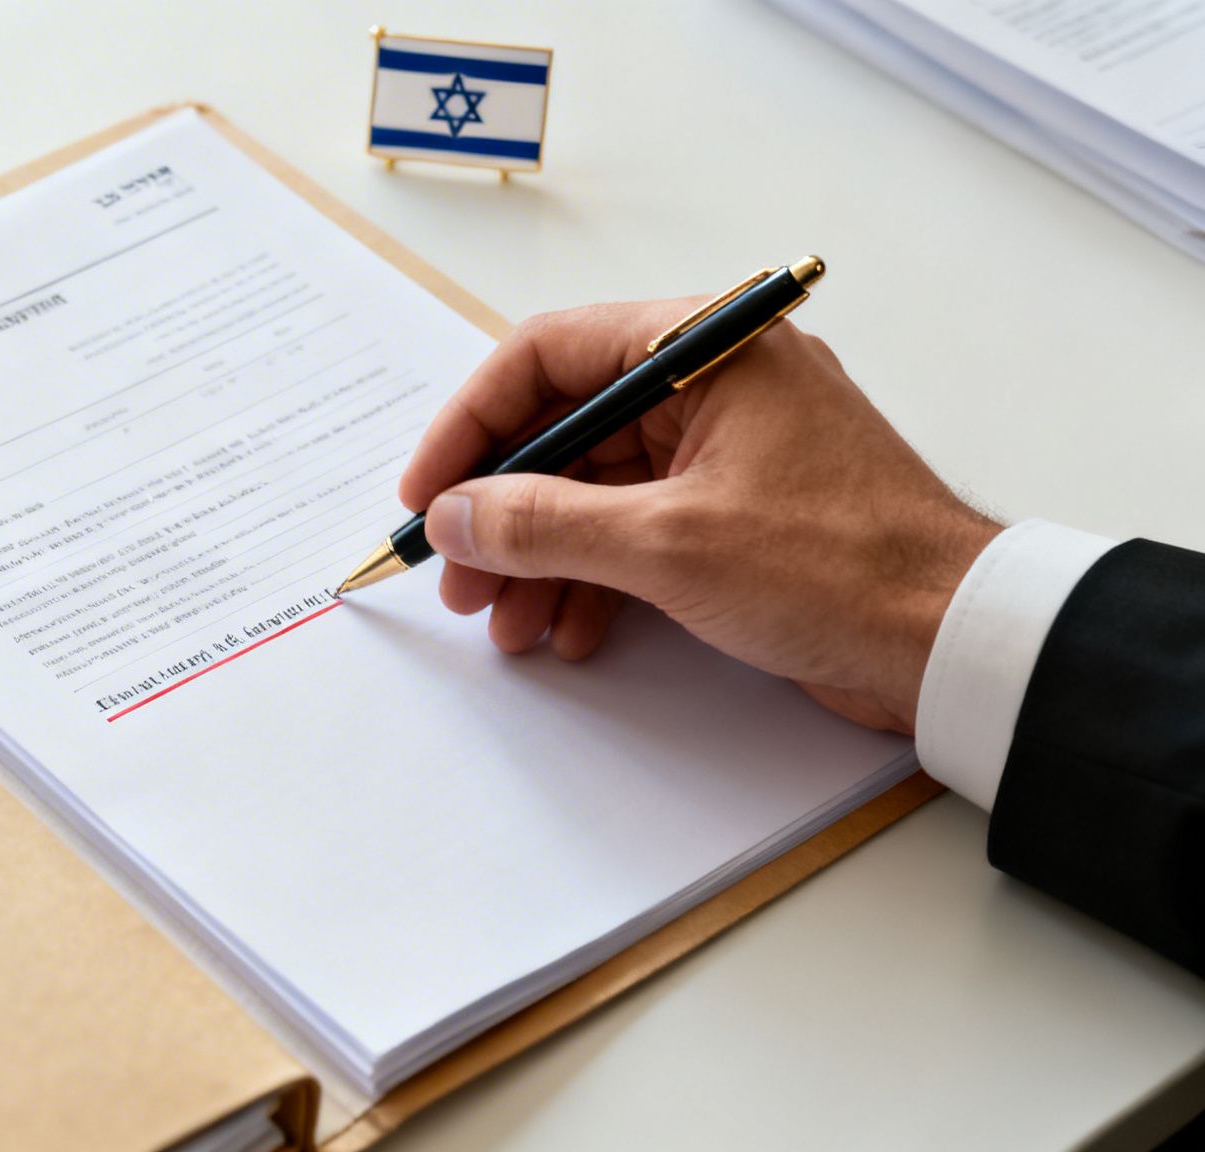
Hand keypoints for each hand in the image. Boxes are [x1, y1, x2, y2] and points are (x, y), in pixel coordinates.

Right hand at [399, 299, 1002, 733]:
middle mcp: (712, 383)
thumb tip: (458, 516)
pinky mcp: (735, 512)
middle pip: (564, 429)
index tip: (428, 492)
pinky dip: (591, 577)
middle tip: (456, 575)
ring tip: (506, 623)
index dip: (471, 425)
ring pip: (593, 488)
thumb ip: (544, 524)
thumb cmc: (844, 568)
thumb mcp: (669, 545)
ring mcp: (725, 449)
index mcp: (706, 347)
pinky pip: (634, 528)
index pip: (547, 355)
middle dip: (502, 510)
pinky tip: (568, 629)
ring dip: (539, 556)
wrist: (955, 643)